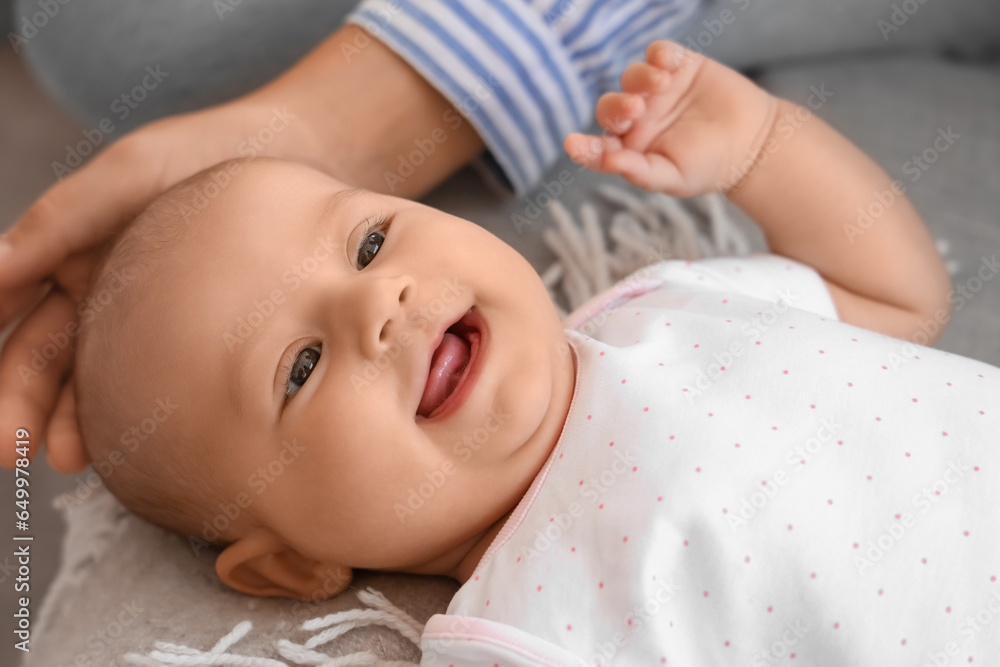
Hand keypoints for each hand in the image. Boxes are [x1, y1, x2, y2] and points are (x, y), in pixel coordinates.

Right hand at [0, 97, 321, 472]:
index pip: (15, 317)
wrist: (294, 157)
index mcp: (71, 256)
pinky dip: (138, 413)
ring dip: (74, 421)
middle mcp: (101, 294)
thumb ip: (62, 218)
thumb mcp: (129, 173)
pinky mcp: (197, 339)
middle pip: (47, 360)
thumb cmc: (205, 153)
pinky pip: (162, 382)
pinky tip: (133, 443)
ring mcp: (147, 320)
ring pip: (99, 380)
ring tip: (72, 457)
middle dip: (22, 405)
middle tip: (12, 448)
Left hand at [564, 40, 777, 197]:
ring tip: (660, 84)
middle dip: (617, 107)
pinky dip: (658, 54)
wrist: (753, 142)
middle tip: (634, 109)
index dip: (584, 147)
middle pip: (611, 107)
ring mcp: (656, 91)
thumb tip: (609, 161)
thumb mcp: (673, 178)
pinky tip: (667, 63)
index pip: (598, 147)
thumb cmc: (710, 167)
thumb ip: (640, 172)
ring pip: (632, 77)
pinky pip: (658, 53)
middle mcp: (637, 119)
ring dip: (639, 78)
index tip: (573, 144)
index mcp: (630, 149)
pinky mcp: (678, 66)